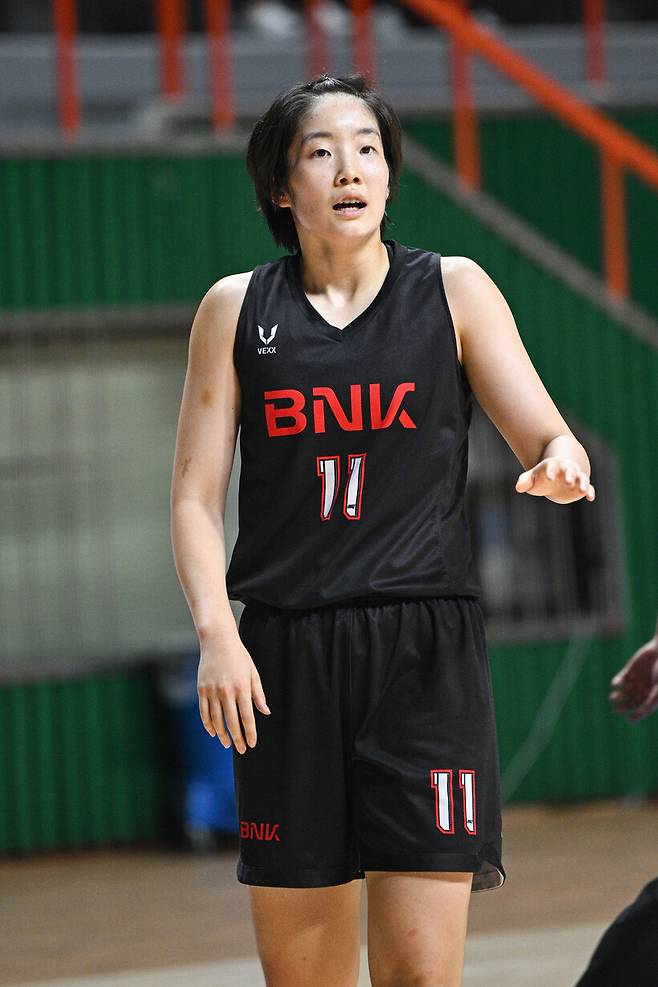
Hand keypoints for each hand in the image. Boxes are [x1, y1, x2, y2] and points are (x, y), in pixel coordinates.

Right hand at [197, 637, 270, 752]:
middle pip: (231, 722)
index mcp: (242, 688)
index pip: (247, 717)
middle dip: (237, 738)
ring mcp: (212, 691)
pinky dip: (208, 724)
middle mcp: (226, 692)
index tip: (251, 744)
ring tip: (227, 743)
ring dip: (222, 735)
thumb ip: (258, 695)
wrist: (218, 641)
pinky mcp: (202, 689)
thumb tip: (265, 712)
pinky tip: (213, 732)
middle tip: (241, 749)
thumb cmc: (239, 657)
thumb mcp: (253, 673)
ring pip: (216, 720)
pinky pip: (204, 712)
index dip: (249, 733)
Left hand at [515, 457, 595, 502]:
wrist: (554, 478)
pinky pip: (588, 487)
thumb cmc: (540, 477)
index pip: (552, 466)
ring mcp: (575, 477)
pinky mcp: (580, 486)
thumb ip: (525, 481)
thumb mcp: (531, 478)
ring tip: (583, 490)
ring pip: (581, 478)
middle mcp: (566, 470)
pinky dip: (590, 491)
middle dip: (569, 475)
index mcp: (553, 466)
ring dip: (583, 483)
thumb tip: (518, 488)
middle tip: (568, 482)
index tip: (549, 477)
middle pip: (569, 471)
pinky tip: (590, 498)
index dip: (551, 471)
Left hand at [609, 637, 657, 722]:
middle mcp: (643, 689)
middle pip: (631, 702)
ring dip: (617, 697)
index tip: (629, 720)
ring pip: (624, 692)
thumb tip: (641, 713)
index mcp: (652, 695)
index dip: (637, 716)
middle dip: (623, 707)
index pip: (643, 709)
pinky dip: (616, 683)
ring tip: (613, 699)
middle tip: (616, 711)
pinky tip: (615, 685)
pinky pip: (620, 680)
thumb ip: (650, 701)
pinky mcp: (629, 671)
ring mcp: (636, 680)